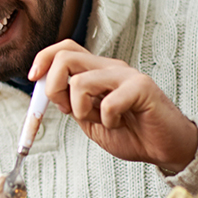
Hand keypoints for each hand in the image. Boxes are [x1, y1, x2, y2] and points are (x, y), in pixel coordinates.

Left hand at [29, 40, 197, 172]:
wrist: (164, 148)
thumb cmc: (129, 133)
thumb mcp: (89, 119)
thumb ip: (69, 103)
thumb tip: (43, 89)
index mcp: (96, 71)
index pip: (64, 48)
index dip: (43, 59)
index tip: (34, 79)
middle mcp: (109, 67)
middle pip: (65, 57)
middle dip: (54, 88)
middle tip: (68, 111)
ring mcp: (126, 75)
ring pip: (80, 81)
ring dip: (81, 110)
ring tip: (101, 121)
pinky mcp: (142, 87)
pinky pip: (108, 103)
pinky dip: (107, 121)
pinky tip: (120, 124)